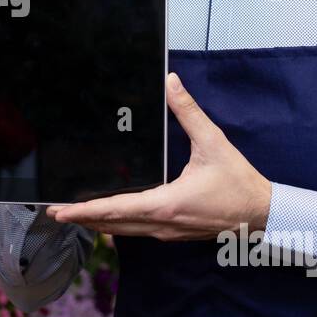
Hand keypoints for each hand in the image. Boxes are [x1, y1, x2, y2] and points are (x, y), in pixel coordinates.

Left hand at [46, 72, 272, 238]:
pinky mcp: (174, 233)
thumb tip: (171, 83)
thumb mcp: (213, 141)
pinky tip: (110, 218)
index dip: (84, 210)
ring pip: (124, 231)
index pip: (115, 209)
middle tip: (54, 212)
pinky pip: (138, 231)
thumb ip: (188, 112)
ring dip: (98, 223)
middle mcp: (162, 223)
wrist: (263, 213)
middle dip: (82, 218)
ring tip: (75, 215)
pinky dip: (119, 225)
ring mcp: (167, 232)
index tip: (60, 211)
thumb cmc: (239, 182)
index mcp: (166, 203)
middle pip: (112, 224)